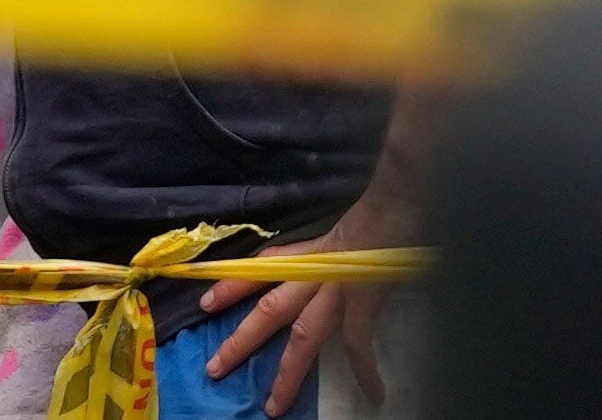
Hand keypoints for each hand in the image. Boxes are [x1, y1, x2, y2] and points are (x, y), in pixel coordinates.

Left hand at [197, 188, 415, 414]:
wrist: (396, 203)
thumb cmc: (373, 216)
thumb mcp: (340, 233)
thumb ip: (322, 254)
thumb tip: (309, 274)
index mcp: (307, 256)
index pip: (260, 269)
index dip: (231, 286)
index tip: (205, 303)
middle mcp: (312, 273)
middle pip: (269, 310)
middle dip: (241, 341)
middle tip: (214, 368)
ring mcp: (336, 289)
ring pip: (302, 336)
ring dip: (287, 373)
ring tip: (274, 406)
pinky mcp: (363, 301)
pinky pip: (358, 344)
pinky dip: (365, 371)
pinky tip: (373, 394)